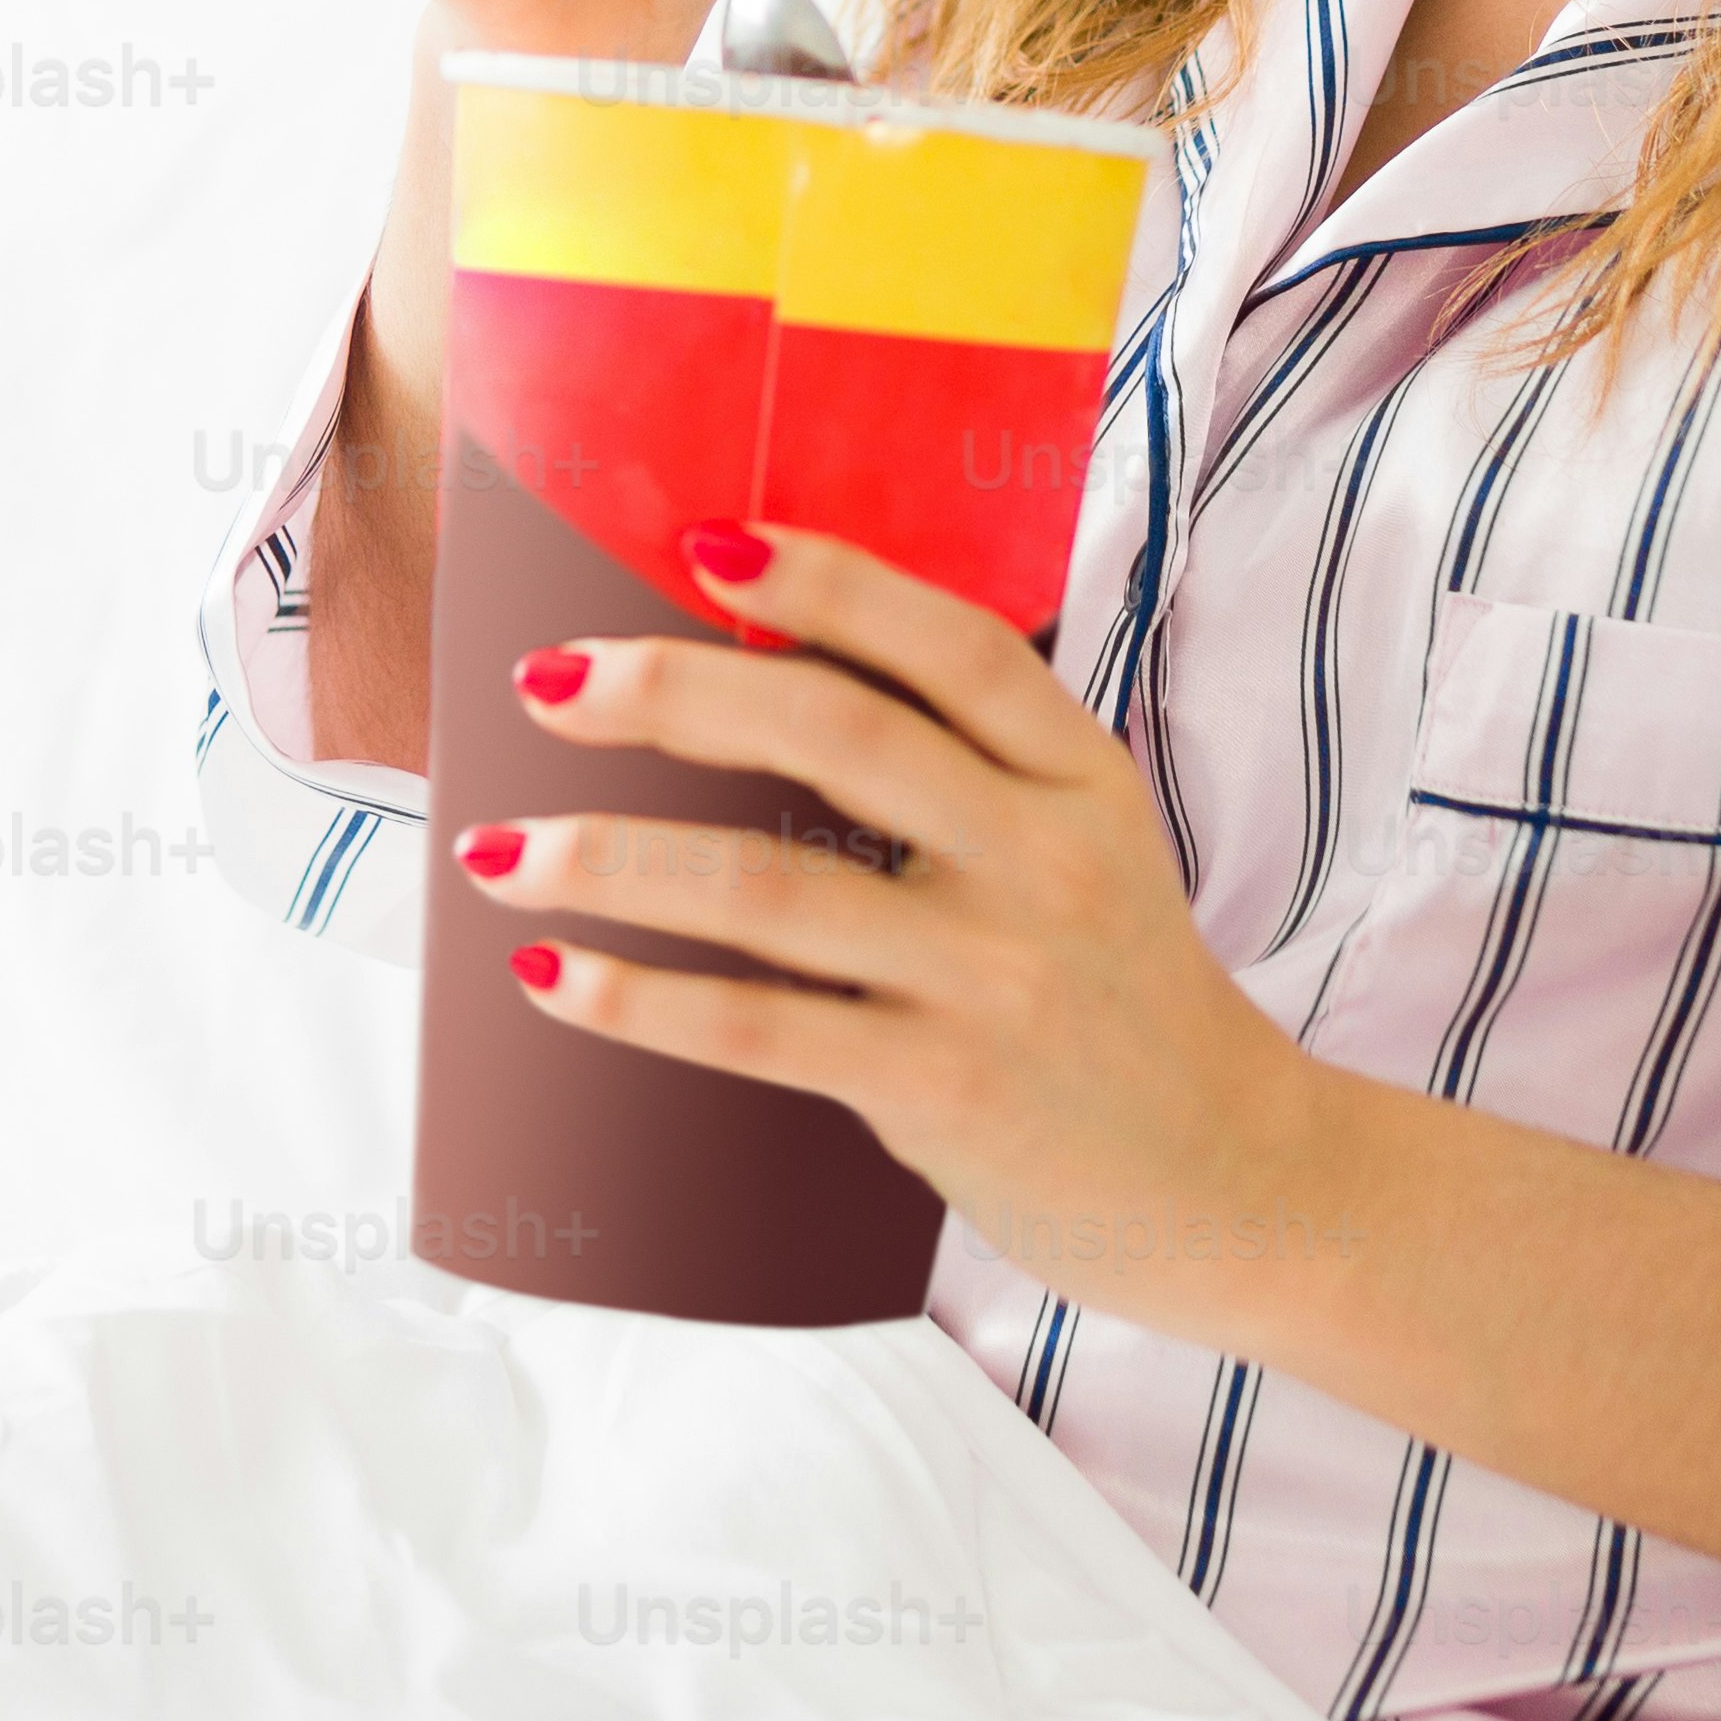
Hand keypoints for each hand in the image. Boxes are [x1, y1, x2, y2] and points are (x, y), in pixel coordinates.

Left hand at [459, 515, 1346, 1337]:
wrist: (1230, 1178)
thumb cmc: (1120, 992)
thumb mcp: (1089, 844)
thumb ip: (970, 767)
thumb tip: (759, 677)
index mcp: (1078, 776)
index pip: (948, 645)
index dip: (826, 581)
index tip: (700, 541)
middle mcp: (1041, 863)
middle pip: (835, 737)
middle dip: (670, 693)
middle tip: (544, 683)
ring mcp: (991, 981)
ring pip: (766, 894)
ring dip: (607, 860)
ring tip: (490, 849)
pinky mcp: (941, 1093)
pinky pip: (757, 1032)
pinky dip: (640, 1001)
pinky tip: (554, 973)